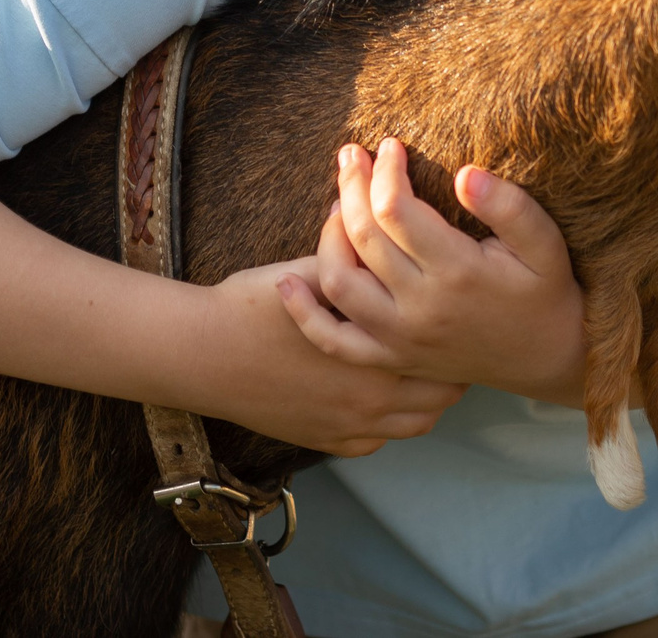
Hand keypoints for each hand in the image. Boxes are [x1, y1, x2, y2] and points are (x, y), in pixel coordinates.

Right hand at [188, 258, 467, 455]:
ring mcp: (348, 426)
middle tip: (447, 343)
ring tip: (422, 372)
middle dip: (449, 370)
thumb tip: (368, 215)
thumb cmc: (253, 306)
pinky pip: (375, 442)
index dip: (454, 332)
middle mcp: (371, 400)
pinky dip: (388, 423)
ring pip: (415, 424)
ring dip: (425, 400)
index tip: (455, 315)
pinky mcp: (324, 441)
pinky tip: (381, 397)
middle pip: (441, 396)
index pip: (444, 353)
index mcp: (377, 354)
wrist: (203, 353)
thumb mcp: (310, 272)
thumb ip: (352, 255)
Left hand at [278, 139, 587, 405]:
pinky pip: (334, 341)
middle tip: (351, 153)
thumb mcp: (544, 243)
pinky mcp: (390, 358)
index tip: (390, 145)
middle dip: (351, 185)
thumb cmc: (545, 289)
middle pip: (361, 237)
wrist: (547, 357)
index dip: (385, 170)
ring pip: (339, 281)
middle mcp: (420, 309)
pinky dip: (304, 314)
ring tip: (340, 200)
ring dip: (328, 234)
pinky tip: (288, 281)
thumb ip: (509, 206)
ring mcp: (400, 338)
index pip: (396, 210)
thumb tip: (465, 174)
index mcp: (457, 273)